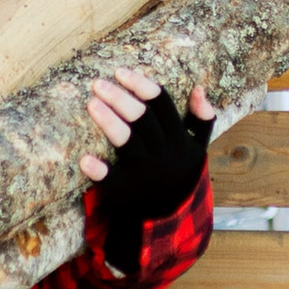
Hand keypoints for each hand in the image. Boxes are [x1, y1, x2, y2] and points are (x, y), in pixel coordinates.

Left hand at [80, 73, 214, 182]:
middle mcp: (163, 154)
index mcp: (179, 139)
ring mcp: (144, 173)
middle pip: (142, 119)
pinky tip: (85, 159)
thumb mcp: (197, 147)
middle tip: (98, 83)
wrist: (169, 217)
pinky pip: (112, 180)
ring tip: (91, 104)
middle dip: (120, 98)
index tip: (120, 72)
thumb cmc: (179, 171)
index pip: (162, 104)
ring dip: (109, 122)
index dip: (141, 85)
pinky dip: (99, 171)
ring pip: (126, 142)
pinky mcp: (126, 191)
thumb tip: (199, 88)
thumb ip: (202, 119)